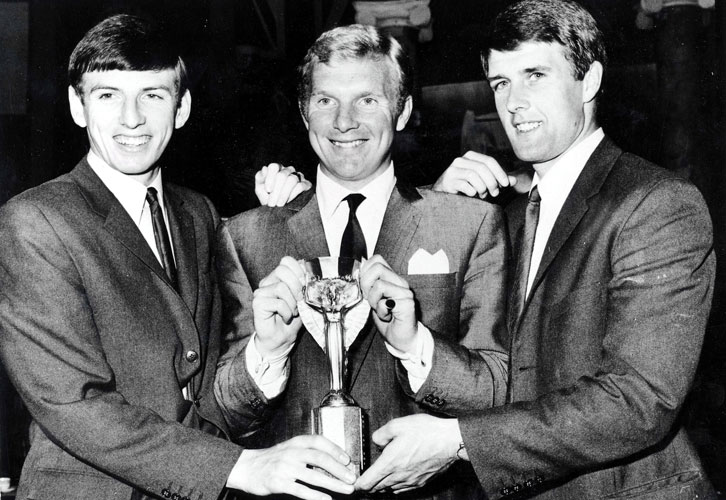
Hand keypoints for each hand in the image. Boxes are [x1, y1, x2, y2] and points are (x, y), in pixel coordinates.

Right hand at [227, 435, 355, 499]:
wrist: (247, 467)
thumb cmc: (273, 459)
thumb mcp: (290, 449)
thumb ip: (308, 452)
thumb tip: (335, 461)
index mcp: (296, 442)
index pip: (319, 441)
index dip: (335, 449)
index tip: (348, 460)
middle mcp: (292, 452)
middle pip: (320, 458)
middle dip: (339, 469)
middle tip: (352, 478)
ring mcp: (285, 468)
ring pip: (313, 475)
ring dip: (333, 484)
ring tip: (346, 489)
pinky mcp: (278, 483)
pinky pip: (301, 490)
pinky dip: (316, 496)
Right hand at [253, 256, 304, 355]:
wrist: (282, 339)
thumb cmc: (292, 319)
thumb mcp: (303, 299)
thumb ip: (304, 284)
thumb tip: (309, 275)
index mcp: (278, 277)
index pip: (287, 261)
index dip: (299, 271)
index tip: (305, 286)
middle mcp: (268, 282)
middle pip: (283, 270)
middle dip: (297, 287)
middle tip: (299, 302)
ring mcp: (261, 292)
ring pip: (281, 287)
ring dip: (292, 303)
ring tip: (292, 312)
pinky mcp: (257, 303)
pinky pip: (277, 302)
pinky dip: (286, 312)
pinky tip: (285, 317)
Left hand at [255, 163, 312, 206]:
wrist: (278, 210)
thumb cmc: (267, 198)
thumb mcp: (259, 189)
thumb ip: (260, 178)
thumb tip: (265, 169)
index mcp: (276, 169)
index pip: (274, 167)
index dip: (270, 178)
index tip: (268, 191)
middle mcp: (287, 170)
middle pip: (282, 175)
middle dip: (276, 191)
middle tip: (272, 203)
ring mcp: (298, 176)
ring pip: (292, 180)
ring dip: (284, 194)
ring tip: (279, 205)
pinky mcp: (306, 184)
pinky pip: (301, 186)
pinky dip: (293, 195)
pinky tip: (288, 202)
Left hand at [355, 414, 462, 493]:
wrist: (450, 441)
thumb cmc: (427, 432)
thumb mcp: (398, 424)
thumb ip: (381, 434)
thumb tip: (377, 441)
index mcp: (390, 463)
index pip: (367, 482)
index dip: (358, 484)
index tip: (354, 481)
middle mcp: (399, 476)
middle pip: (376, 489)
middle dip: (368, 485)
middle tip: (364, 478)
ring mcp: (410, 481)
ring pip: (389, 489)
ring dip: (382, 485)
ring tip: (379, 476)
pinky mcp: (420, 482)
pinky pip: (402, 489)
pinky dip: (395, 485)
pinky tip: (396, 477)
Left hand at [359, 256, 416, 352]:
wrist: (402, 339)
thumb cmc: (388, 319)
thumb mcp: (373, 299)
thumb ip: (368, 285)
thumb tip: (357, 273)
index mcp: (392, 278)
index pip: (376, 259)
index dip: (365, 272)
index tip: (365, 289)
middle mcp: (400, 282)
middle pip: (377, 267)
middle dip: (366, 285)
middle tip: (372, 300)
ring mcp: (405, 291)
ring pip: (379, 284)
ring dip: (374, 301)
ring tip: (382, 310)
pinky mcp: (408, 303)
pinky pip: (385, 302)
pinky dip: (381, 312)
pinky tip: (388, 317)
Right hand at [433, 151, 516, 197]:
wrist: (445, 195)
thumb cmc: (467, 187)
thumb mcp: (485, 183)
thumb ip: (498, 181)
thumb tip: (514, 181)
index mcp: (471, 156)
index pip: (489, 160)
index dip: (500, 173)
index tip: (506, 184)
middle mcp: (461, 160)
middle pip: (482, 168)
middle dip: (492, 182)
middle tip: (495, 193)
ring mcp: (453, 169)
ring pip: (473, 175)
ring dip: (482, 188)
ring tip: (483, 195)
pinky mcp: (448, 180)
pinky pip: (464, 185)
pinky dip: (472, 191)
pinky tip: (473, 195)